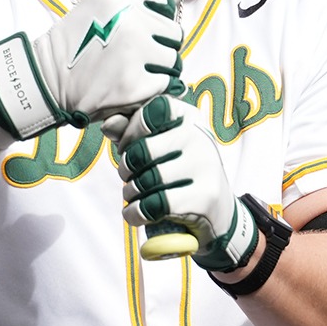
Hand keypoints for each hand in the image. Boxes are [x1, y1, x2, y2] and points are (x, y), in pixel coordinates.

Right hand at [0, 0, 181, 139]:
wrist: (46, 81)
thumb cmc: (72, 44)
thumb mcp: (97, 8)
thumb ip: (138, 1)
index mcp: (122, 2)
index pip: (162, 2)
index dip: (157, 18)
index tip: (145, 30)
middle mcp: (132, 25)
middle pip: (173, 33)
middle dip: (161, 45)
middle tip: (139, 57)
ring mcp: (135, 56)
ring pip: (173, 60)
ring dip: (160, 69)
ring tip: (136, 73)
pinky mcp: (136, 86)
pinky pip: (165, 85)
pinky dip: (154, 89)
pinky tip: (134, 87)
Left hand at [116, 96, 258, 272]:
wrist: (219, 210)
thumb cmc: (180, 171)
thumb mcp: (160, 144)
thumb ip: (131, 131)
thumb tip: (107, 124)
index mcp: (188, 116)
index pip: (148, 112)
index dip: (130, 132)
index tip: (129, 147)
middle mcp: (200, 136)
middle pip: (142, 151)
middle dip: (126, 169)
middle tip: (130, 177)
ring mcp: (205, 166)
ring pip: (146, 180)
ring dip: (130, 193)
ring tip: (134, 195)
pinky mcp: (203, 197)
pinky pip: (154, 205)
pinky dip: (135, 213)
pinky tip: (136, 213)